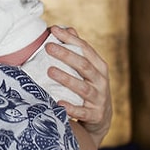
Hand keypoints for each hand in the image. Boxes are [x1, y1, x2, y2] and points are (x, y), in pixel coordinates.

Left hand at [45, 25, 111, 146]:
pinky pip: (82, 112)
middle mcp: (101, 81)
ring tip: (50, 71)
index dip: (70, 39)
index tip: (53, 29)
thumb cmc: (90, 88)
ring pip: (83, 88)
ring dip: (66, 79)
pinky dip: (71, 108)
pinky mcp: (95, 115)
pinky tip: (58, 103)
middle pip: (84, 65)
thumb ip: (79, 51)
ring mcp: (99, 99)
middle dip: (66, 55)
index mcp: (99, 67)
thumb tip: (69, 29)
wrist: (101, 119)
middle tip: (48, 47)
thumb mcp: (88, 70)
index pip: (85, 49)